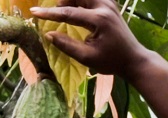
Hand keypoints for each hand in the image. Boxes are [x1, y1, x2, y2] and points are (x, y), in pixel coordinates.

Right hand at [30, 0, 147, 77]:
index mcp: (99, 20)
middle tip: (51, 8)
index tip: (34, 11)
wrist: (133, 59)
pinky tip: (74, 8)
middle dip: (62, 0)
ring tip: (62, 9)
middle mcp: (104, 6)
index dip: (49, 13)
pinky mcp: (110, 5)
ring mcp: (109, 4)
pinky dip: (80, 0)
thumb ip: (67, 45)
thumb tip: (48, 35)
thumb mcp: (87, 58)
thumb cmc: (111, 61)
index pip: (69, 12)